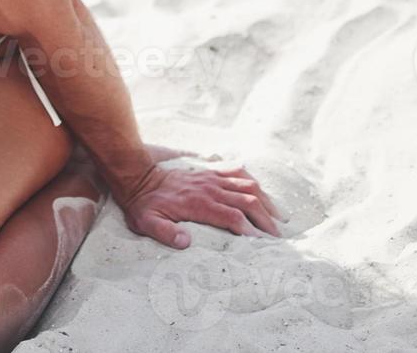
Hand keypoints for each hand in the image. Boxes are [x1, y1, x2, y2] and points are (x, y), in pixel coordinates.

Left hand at [118, 162, 285, 247]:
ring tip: (278, 216)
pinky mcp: (210, 171)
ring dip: (265, 200)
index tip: (261, 243)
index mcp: (198, 203)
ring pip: (247, 184)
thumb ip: (165, 233)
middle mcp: (209, 188)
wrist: (138, 177)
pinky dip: (252, 180)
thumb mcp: (147, 223)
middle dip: (265, 218)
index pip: (232, 216)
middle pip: (247, 200)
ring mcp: (211, 177)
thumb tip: (185, 242)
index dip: (249, 229)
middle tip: (277, 236)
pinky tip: (261, 191)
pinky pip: (237, 171)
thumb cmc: (144, 205)